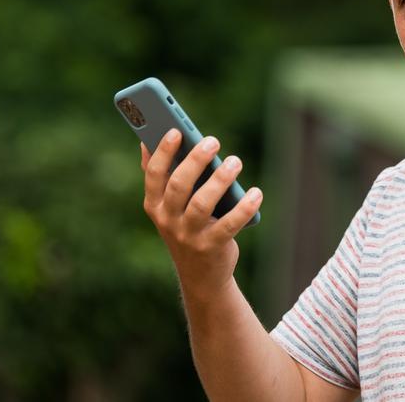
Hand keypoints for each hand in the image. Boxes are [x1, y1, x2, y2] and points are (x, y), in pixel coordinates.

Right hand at [140, 129, 262, 301]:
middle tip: (213, 141)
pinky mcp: (211, 247)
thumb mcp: (170, 205)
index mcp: (154, 205)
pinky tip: (257, 193)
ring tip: (235, 161)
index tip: (176, 131)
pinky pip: (229, 225)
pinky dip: (244, 208)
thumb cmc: (187, 226)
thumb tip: (147, 142)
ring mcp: (188, 235)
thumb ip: (161, 177)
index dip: (163, 152)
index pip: (154, 175)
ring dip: (220, 180)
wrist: (201, 274)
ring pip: (202, 204)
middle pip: (179, 186)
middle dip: (196, 161)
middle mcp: (167, 220)